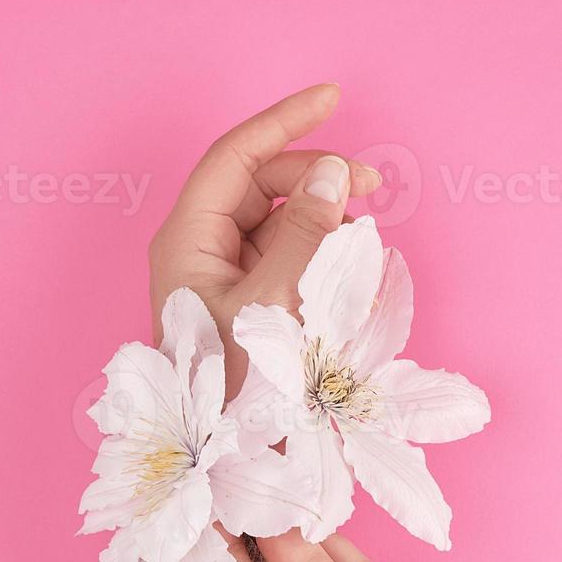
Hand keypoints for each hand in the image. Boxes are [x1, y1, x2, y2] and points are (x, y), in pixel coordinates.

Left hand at [147, 83, 381, 396]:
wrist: (228, 462)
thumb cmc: (240, 388)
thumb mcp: (278, 303)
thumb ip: (308, 234)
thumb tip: (334, 177)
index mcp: (189, 241)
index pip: (236, 157)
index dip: (285, 122)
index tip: (332, 98)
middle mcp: (201, 251)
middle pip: (262, 185)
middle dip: (316, 178)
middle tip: (372, 189)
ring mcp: (224, 278)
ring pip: (278, 222)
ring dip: (323, 222)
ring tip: (361, 246)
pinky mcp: (245, 303)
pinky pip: (285, 259)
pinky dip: (318, 256)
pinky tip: (349, 273)